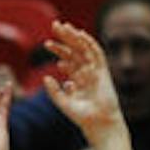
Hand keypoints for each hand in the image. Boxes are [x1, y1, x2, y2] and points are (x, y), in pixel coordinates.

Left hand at [41, 21, 124, 136]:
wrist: (99, 123)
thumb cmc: (82, 117)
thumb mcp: (64, 103)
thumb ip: (54, 91)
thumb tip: (46, 77)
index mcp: (77, 78)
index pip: (67, 59)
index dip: (58, 50)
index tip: (47, 43)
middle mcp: (86, 72)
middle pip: (75, 50)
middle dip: (65, 38)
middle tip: (54, 25)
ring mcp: (95, 71)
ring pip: (84, 49)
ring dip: (75, 37)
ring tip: (63, 27)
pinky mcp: (103, 72)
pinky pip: (97, 54)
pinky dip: (90, 43)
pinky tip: (80, 34)